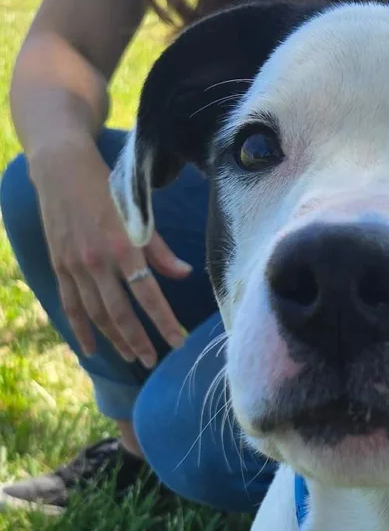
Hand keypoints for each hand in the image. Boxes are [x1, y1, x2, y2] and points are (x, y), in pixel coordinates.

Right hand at [29, 136, 191, 367]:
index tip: (178, 342)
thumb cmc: (108, 190)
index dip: (163, 321)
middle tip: (153, 362)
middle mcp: (97, 261)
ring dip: (115, 339)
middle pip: (120, 312)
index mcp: (122, 248)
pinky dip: (81, 329)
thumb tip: (185, 274)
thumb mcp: (140, 215)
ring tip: (132, 357)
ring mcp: (75, 266)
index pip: (148, 295)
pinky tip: (92, 349)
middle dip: (138, 340)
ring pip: (96, 313)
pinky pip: (71, 305)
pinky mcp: (60, 267)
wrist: (61, 168)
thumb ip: (161, 251)